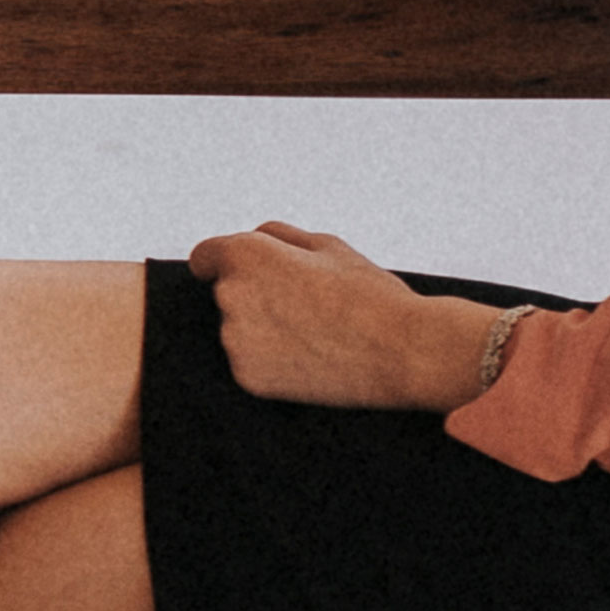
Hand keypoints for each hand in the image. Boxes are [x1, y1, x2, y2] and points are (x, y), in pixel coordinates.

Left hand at [199, 222, 514, 413]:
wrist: (404, 351)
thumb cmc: (370, 294)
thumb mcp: (329, 246)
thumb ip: (279, 235)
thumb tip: (254, 235)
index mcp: (245, 256)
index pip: (204, 257)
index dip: (226, 263)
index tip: (248, 276)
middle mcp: (230, 295)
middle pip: (225, 294)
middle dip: (254, 296)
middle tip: (304, 306)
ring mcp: (235, 339)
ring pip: (238, 331)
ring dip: (261, 331)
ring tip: (314, 333)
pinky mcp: (246, 375)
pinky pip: (250, 363)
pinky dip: (270, 363)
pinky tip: (310, 359)